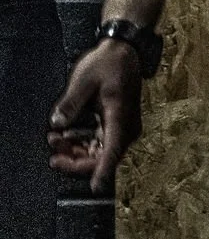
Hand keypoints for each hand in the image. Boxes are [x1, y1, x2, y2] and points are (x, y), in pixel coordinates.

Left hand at [48, 38, 142, 194]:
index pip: (112, 150)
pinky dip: (82, 143)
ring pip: (99, 152)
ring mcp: (122, 127)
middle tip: (53, 153)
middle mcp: (125, 127)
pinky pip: (99, 143)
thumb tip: (56, 124)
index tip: (95, 187)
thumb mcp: (84, 79)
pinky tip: (67, 134)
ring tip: (54, 139)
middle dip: (76, 160)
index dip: (102, 170)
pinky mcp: (116, 125)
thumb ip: (70, 103)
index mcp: (120, 116)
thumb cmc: (108, 63)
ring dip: (76, 151)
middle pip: (102, 157)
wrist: (124, 51)